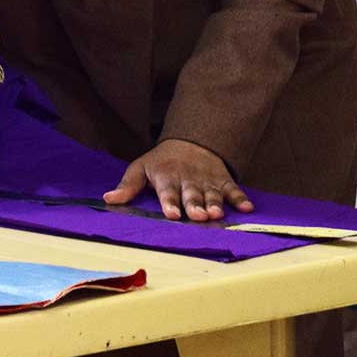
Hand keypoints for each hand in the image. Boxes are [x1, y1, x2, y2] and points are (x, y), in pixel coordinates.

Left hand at [103, 138, 253, 222]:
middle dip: (195, 205)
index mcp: (167, 177)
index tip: (172, 214)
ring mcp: (207, 180)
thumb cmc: (162, 161)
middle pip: (192, 194)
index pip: (168, 192)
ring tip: (218, 214)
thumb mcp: (141, 167)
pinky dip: (241, 198)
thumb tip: (108, 198)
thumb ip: (128, 185)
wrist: (192, 141)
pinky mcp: (222, 180)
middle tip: (198, 216)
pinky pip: (233, 189)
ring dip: (216, 203)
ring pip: (212, 193)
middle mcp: (188, 179)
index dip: (170, 203)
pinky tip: (248, 208)